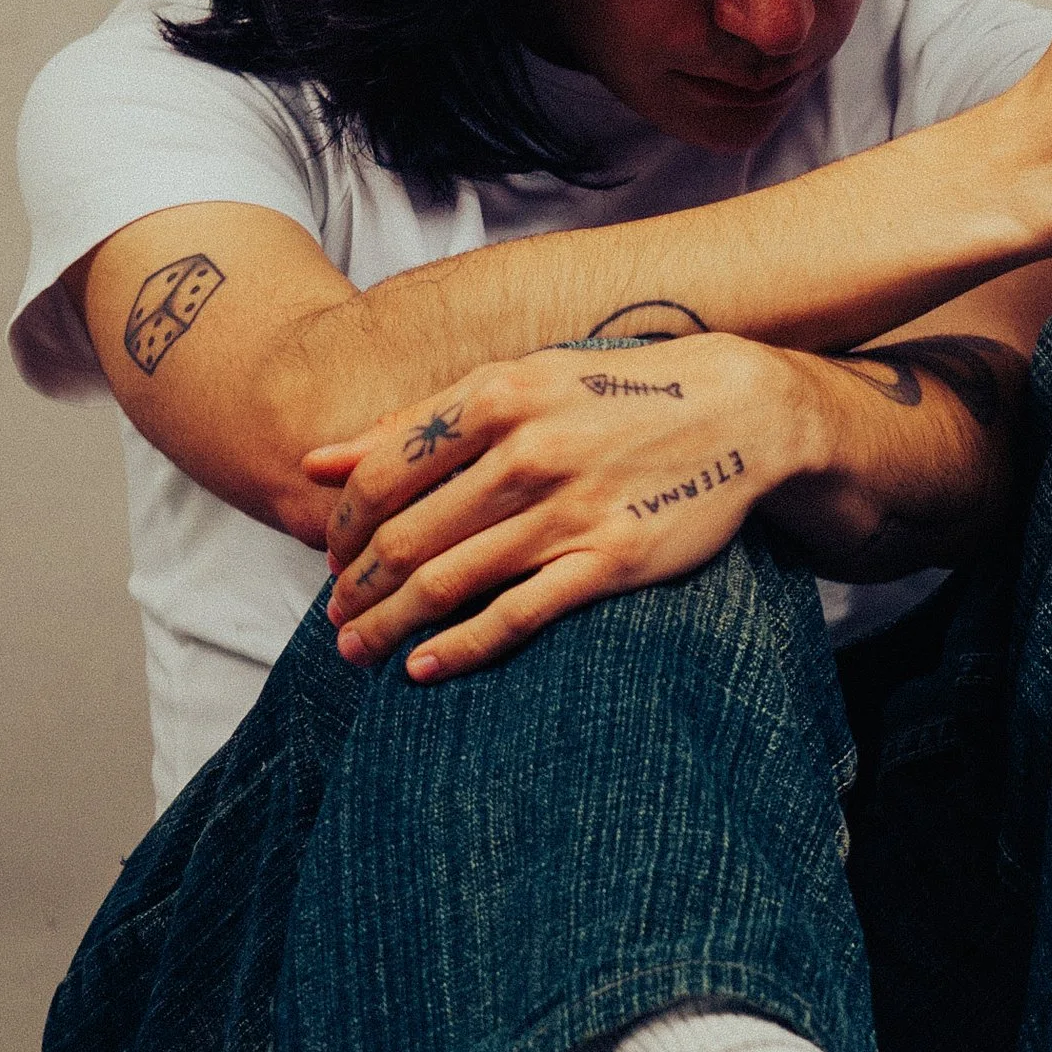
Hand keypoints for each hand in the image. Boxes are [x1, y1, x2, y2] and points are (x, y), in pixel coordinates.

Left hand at [303, 331, 813, 680]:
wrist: (736, 412)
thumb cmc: (612, 395)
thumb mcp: (519, 383)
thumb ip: (418, 421)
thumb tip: (316, 463)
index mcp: (497, 397)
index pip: (382, 474)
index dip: (343, 525)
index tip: (334, 555)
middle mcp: (527, 452)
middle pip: (405, 538)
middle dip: (355, 587)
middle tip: (336, 614)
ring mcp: (569, 510)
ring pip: (448, 582)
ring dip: (387, 624)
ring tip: (356, 648)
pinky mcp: (610, 560)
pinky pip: (515, 616)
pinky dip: (457, 648)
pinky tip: (420, 668)